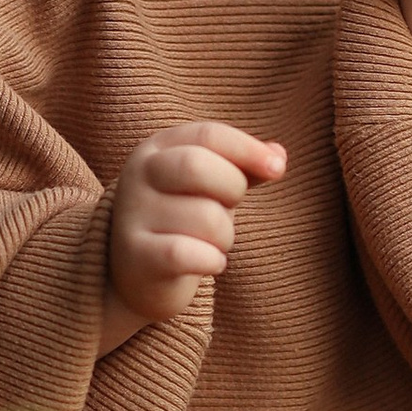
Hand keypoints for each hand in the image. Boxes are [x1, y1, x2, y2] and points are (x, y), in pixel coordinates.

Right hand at [102, 119, 285, 350]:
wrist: (136, 275)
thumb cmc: (182, 221)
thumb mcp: (209, 186)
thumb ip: (242, 167)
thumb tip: (278, 156)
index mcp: (157, 148)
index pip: (208, 135)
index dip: (249, 149)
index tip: (277, 170)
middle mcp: (138, 174)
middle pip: (198, 166)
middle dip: (232, 190)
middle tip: (227, 211)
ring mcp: (133, 214)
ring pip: (205, 218)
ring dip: (224, 237)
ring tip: (210, 243)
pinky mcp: (135, 255)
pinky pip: (188, 253)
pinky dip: (212, 261)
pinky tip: (207, 263)